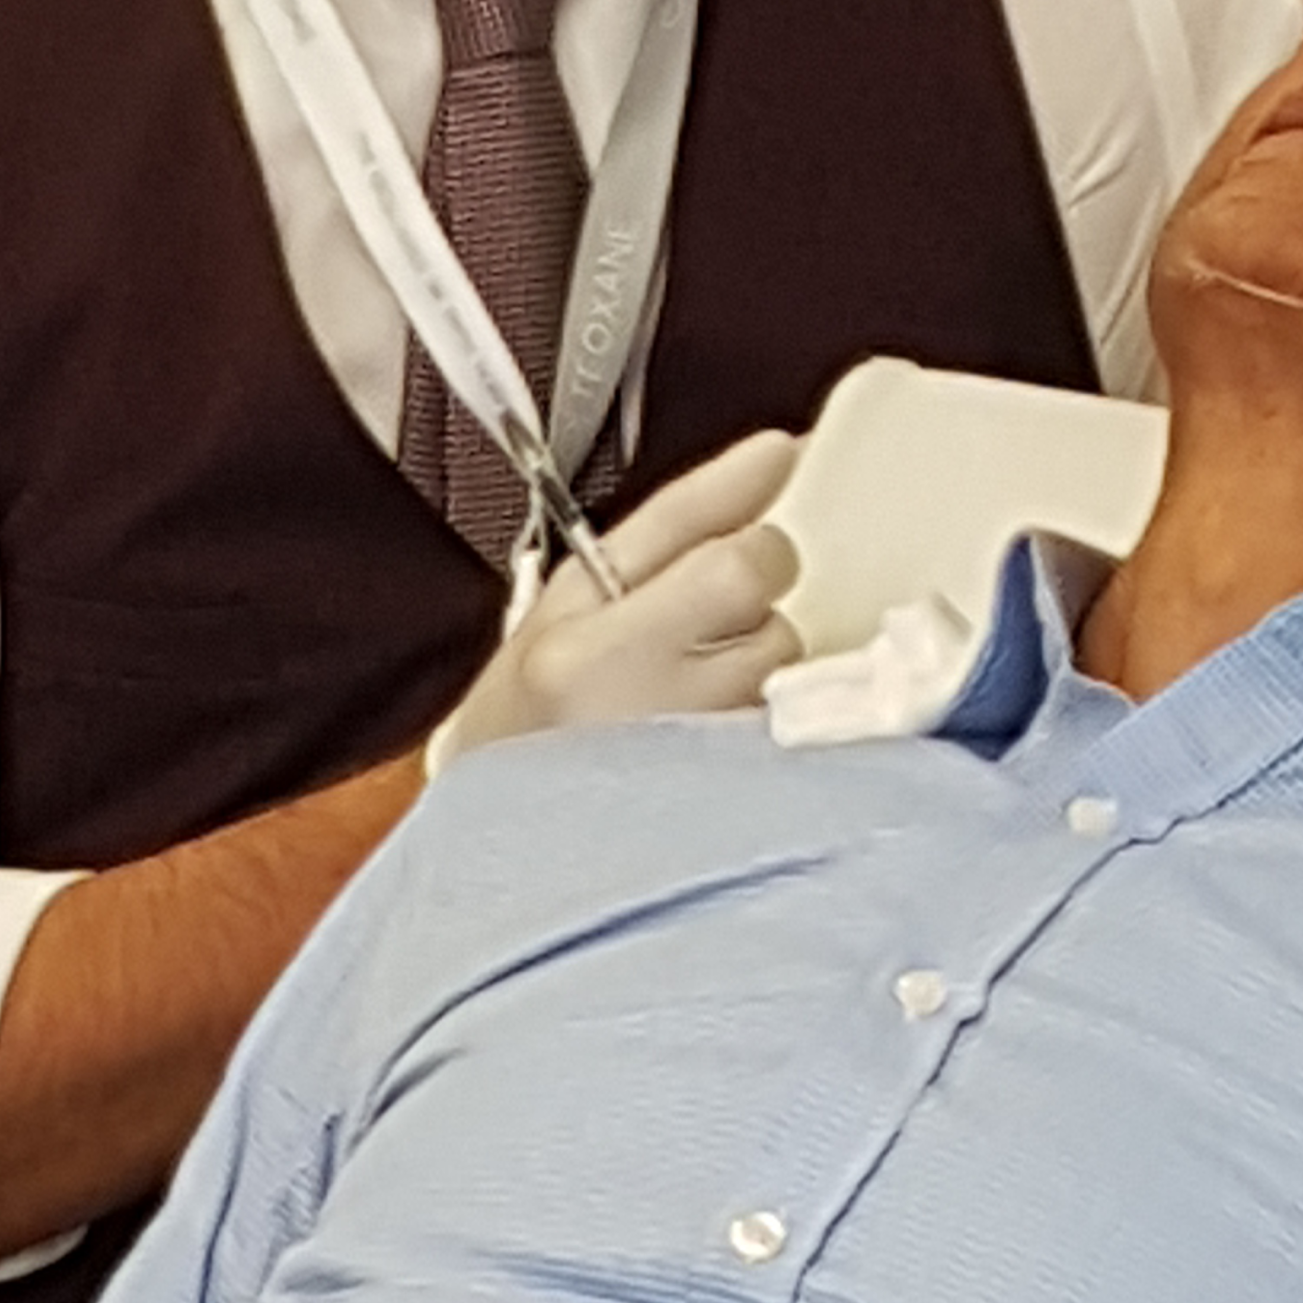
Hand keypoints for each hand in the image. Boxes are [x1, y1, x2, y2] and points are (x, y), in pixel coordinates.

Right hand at [428, 431, 803, 773]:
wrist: (511, 855)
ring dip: (761, 653)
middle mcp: (633, 693)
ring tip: (703, 687)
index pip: (686, 534)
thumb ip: (661, 536)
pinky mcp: (739, 799)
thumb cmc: (534, 720)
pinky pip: (791, 719)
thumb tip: (774, 458)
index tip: (783, 448)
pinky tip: (725, 735)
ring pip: (781, 650)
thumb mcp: (562, 611)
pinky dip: (774, 711)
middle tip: (725, 600)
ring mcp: (693, 752)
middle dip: (756, 570)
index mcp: (578, 641)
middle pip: (749, 576)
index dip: (740, 483)